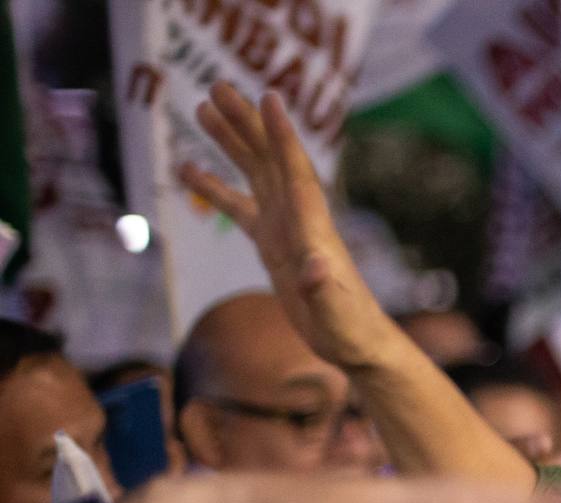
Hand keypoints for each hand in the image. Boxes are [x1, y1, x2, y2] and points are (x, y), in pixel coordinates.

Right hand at [181, 83, 392, 369]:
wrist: (357, 342)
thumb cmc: (350, 327)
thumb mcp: (334, 311)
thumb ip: (321, 288)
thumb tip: (312, 268)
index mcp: (313, 229)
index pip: (296, 173)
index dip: (283, 136)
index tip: (269, 97)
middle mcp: (300, 220)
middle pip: (270, 161)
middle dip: (246, 124)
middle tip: (216, 87)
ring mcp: (286, 230)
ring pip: (255, 175)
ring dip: (231, 142)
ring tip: (201, 109)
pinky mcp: (274, 247)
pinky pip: (241, 208)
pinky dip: (216, 188)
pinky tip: (188, 171)